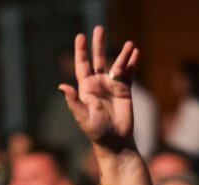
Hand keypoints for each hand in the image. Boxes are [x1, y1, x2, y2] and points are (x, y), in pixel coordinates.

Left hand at [58, 26, 137, 150]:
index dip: (81, 51)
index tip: (80, 36)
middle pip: (98, 60)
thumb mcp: (83, 116)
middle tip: (99, 28)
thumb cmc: (97, 131)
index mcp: (86, 89)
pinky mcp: (125, 92)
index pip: (82, 65)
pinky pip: (129, 74)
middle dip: (98, 44)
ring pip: (117, 65)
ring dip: (123, 54)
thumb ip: (73, 101)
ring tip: (130, 44)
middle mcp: (99, 85)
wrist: (115, 142)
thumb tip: (61, 86)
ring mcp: (112, 87)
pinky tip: (136, 54)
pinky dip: (133, 64)